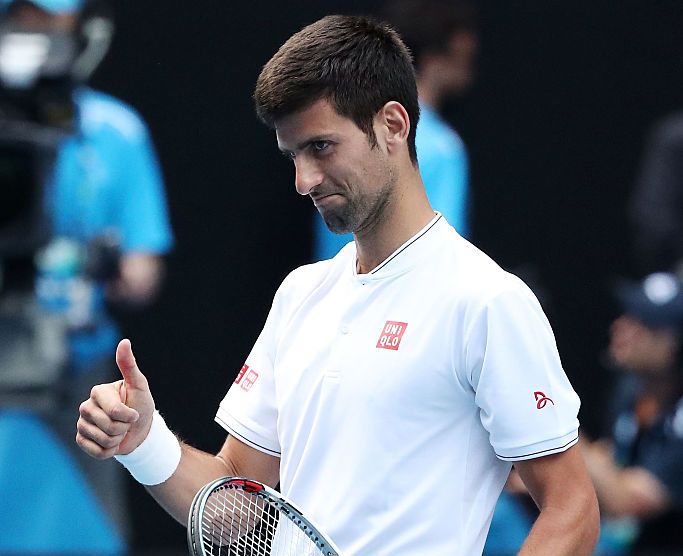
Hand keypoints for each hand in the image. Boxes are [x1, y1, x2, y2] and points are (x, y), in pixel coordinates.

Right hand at [76, 339, 155, 458]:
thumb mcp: (139, 385)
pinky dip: (109, 451)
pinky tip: (112, 443)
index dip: (129, 416)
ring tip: (120, 432)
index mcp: (98, 392)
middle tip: (126, 423)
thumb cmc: (141, 405)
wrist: (140, 430)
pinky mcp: (81, 439)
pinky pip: (95, 450)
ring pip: (102, 440)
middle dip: (124, 428)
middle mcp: (86, 406)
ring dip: (117, 440)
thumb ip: (129, 365)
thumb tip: (124, 341)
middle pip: (108, 426)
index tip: (134, 412)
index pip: (114, 411)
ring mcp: (82, 423)